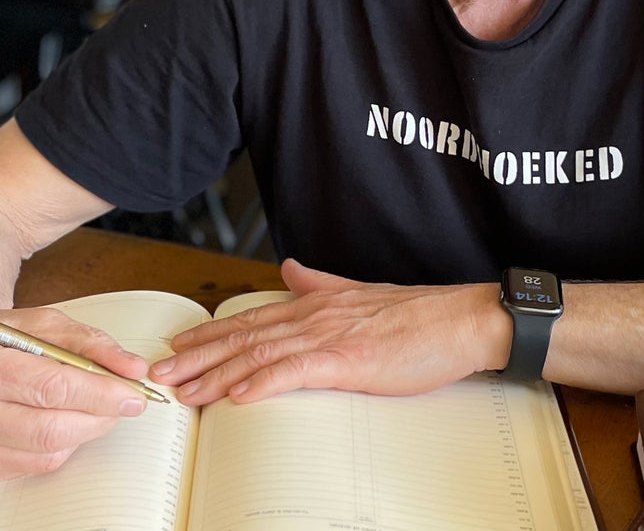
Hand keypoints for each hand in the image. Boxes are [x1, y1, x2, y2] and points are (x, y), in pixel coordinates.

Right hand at [0, 307, 147, 479]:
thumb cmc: (11, 338)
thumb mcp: (45, 326)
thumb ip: (91, 344)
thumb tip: (133, 369)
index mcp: (0, 368)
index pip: (55, 389)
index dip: (100, 395)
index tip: (134, 395)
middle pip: (51, 430)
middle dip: (100, 417)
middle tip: (126, 403)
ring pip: (46, 454)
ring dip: (86, 433)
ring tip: (100, 408)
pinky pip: (35, 465)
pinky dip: (64, 446)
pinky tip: (70, 421)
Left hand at [148, 260, 512, 406]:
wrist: (463, 319)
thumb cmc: (422, 316)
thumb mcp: (365, 294)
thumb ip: (323, 283)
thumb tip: (292, 269)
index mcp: (321, 303)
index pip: (255, 319)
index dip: (212, 334)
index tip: (178, 348)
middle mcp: (318, 314)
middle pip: (246, 335)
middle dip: (198, 357)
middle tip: (160, 375)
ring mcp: (332, 335)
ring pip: (261, 353)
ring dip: (217, 374)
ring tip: (184, 391)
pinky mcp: (349, 358)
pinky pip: (296, 371)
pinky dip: (263, 381)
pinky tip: (238, 395)